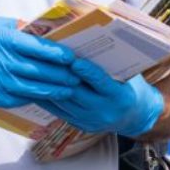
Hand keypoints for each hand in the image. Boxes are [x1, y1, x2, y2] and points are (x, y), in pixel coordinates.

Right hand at [0, 16, 80, 107]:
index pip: (37, 47)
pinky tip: (42, 99)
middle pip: (38, 70)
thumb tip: (36, 32)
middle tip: (77, 78)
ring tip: (67, 91)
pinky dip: (30, 98)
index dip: (57, 54)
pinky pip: (13, 98)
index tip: (71, 57)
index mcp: (1, 38)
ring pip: (30, 88)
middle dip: (61, 75)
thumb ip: (12, 29)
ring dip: (51, 91)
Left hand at [40, 58, 164, 137]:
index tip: (74, 60)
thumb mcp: (128, 76)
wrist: (134, 117)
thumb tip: (89, 44)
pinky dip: (47, 98)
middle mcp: (104, 111)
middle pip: (78, 93)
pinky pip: (58, 111)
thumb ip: (111, 66)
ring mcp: (90, 121)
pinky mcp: (79, 125)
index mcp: (120, 97)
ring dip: (49, 86)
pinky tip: (36, 86)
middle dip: (62, 76)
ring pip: (64, 103)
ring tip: (36, 70)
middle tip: (47, 60)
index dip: (87, 72)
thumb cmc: (130, 87)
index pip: (101, 82)